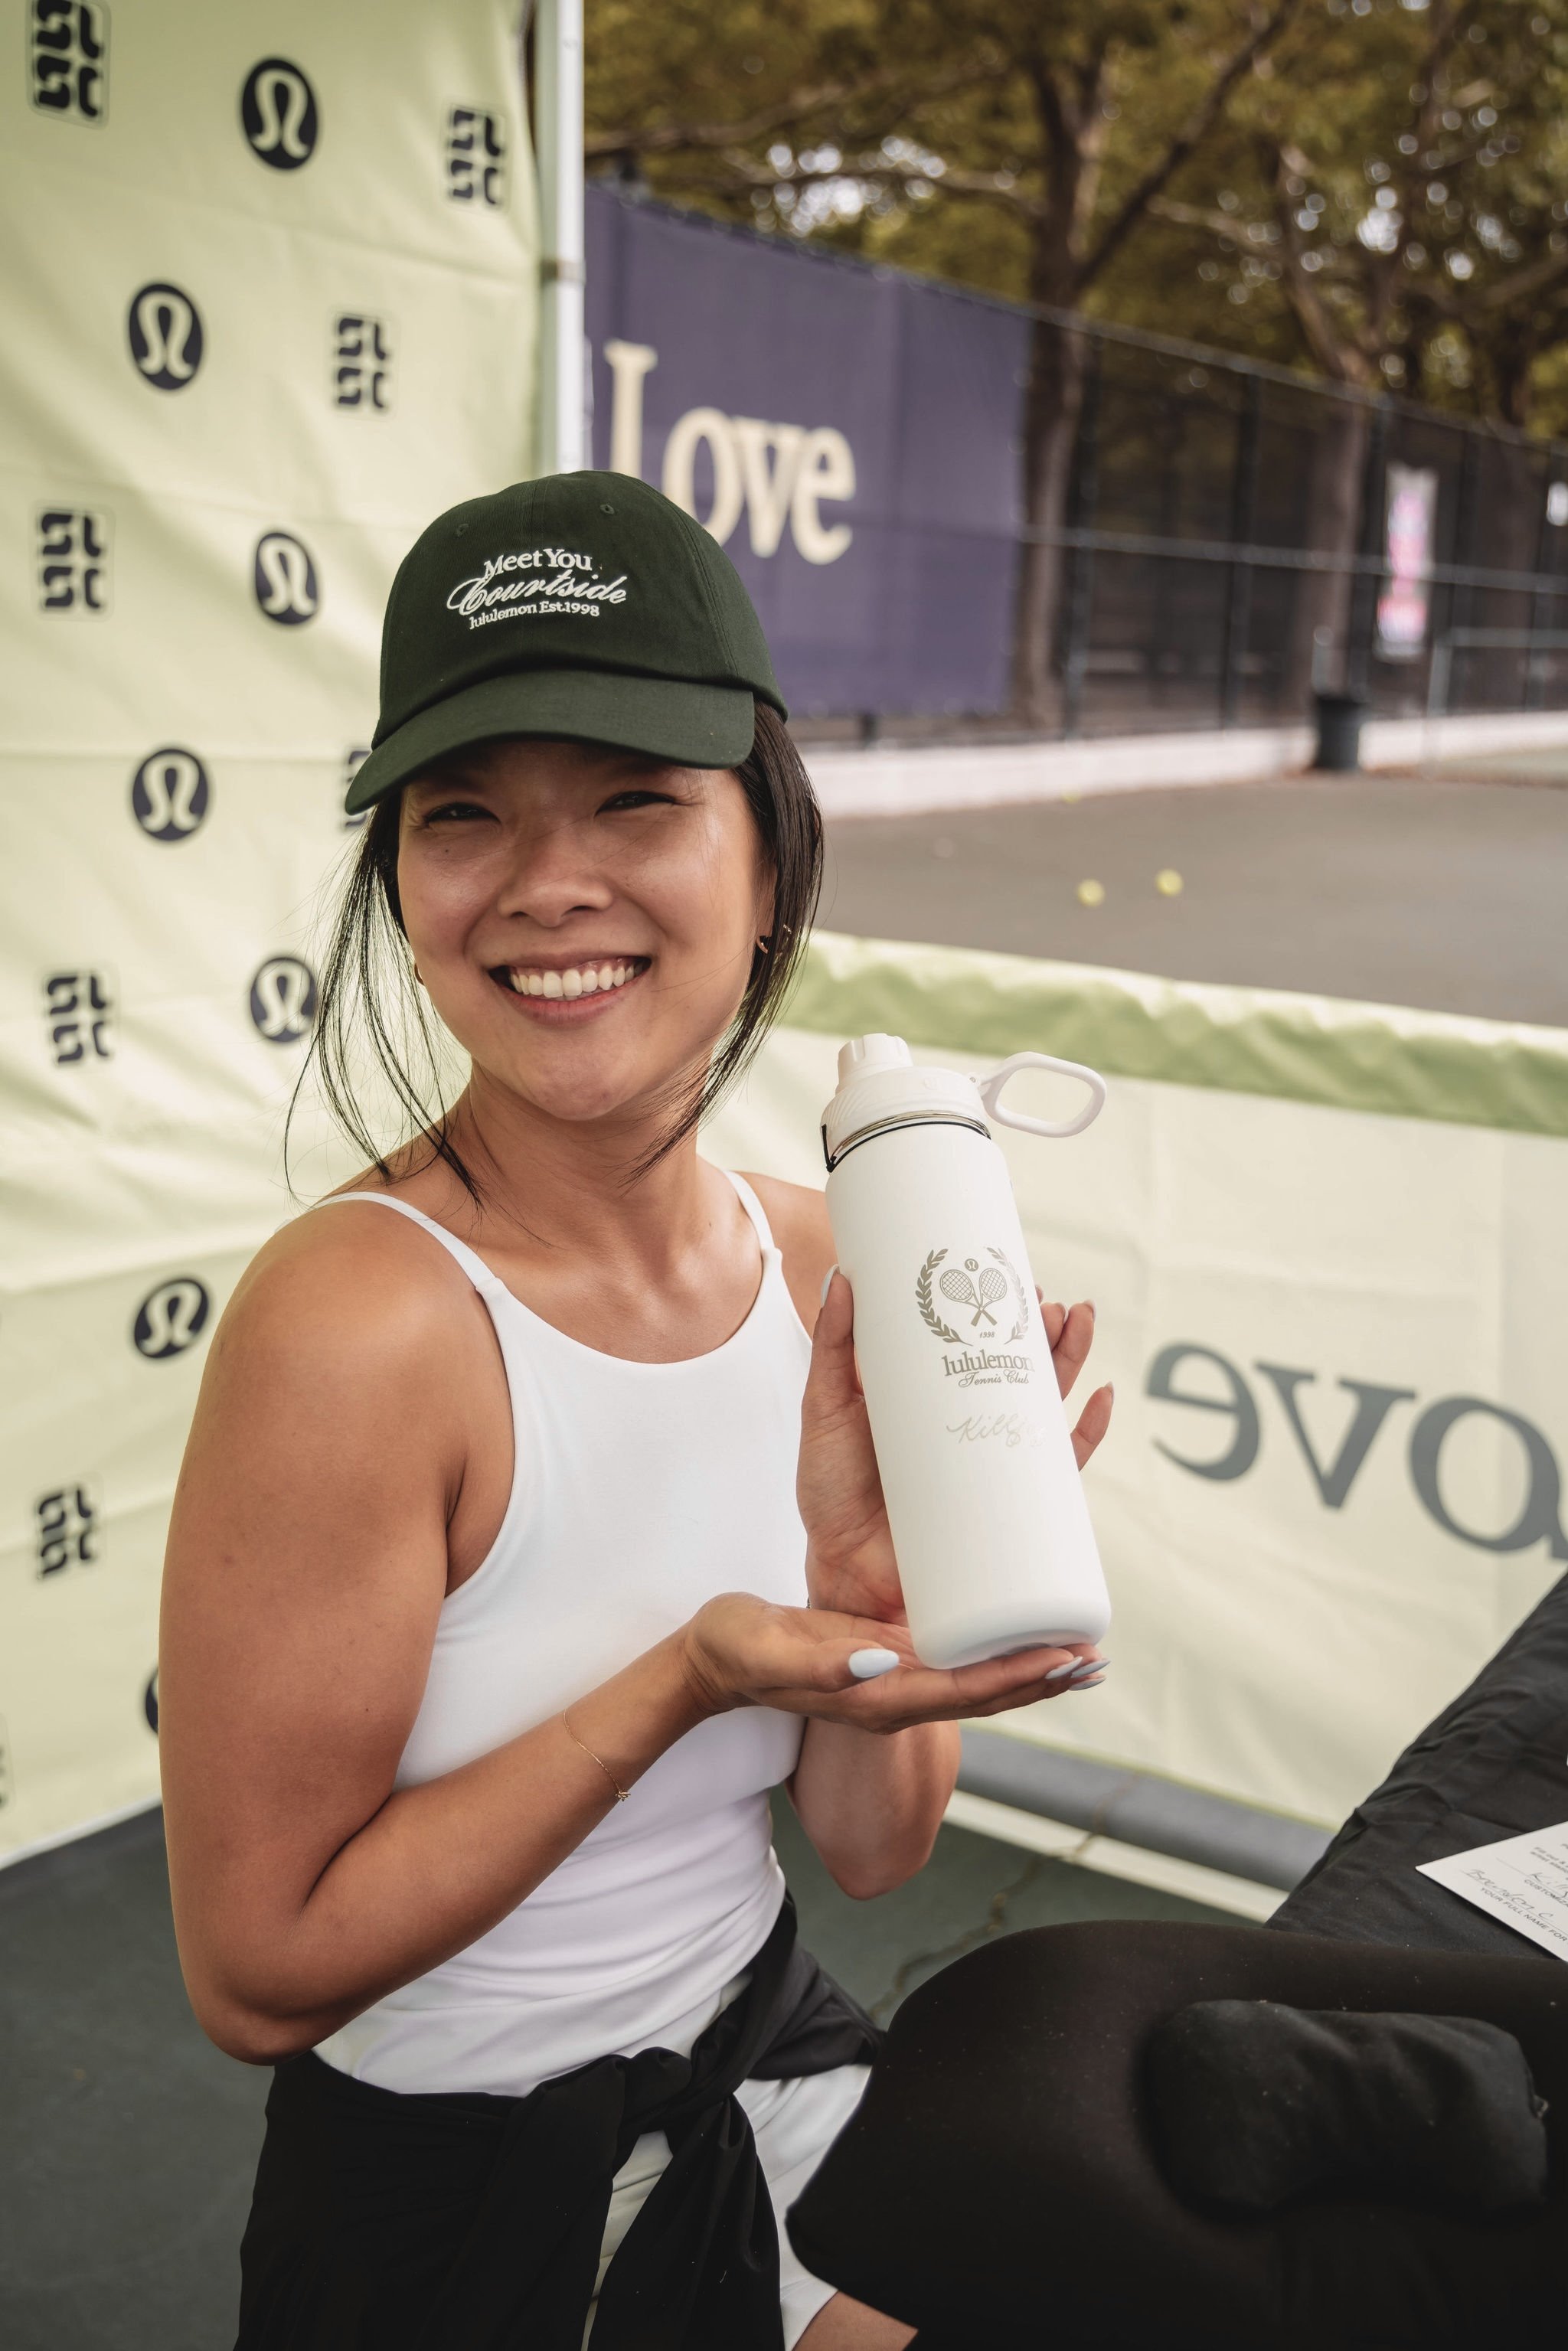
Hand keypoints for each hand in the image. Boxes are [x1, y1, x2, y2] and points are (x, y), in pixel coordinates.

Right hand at [679, 1593, 1099, 1733]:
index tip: (1064, 1659)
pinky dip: (999, 1653)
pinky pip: (960, 1662)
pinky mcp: (891, 1658)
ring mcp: (896, 1681)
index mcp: (876, 1698)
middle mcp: (896, 1696)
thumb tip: (880, 1664)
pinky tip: (1022, 1635)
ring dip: (1032, 1670)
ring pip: (980, 1683)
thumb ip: (823, 1664)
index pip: (964, 1695)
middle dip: (1043, 1680)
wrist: (714, 1660)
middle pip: (986, 1696)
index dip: (1018, 1679)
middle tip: (1096, 1659)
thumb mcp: (771, 1650)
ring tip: (1082, 1653)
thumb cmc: (737, 1652)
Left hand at [797, 1273, 1114, 1624]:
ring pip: (1044, 1405)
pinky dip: (1086, 1433)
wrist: (843, 1568)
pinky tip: (1101, 1397)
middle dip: (1043, 1331)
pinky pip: (1061, 1468)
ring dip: (1068, 1362)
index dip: (997, 1311)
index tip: (1013, 1275)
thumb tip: (842, 1277)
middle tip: (1051, 1301)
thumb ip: (832, 1347)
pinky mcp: (1006, 1503)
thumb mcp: (825, 1407)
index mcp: (927, 1394)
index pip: (972, 1342)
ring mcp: (988, 1461)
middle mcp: (964, 1423)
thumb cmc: (829, 1490)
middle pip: (1018, 1367)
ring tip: (1078, 1321)